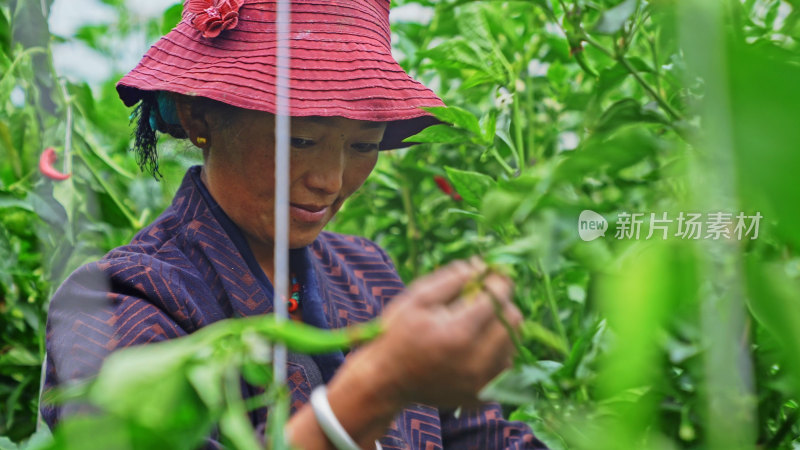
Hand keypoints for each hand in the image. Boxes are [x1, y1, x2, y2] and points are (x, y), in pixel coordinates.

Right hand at [288, 258, 522, 448]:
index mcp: (457, 333)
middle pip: (514, 320)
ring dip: (501, 327)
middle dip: (502, 303)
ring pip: (514, 343)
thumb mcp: (417, 299)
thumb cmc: (397, 334)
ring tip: (477, 322)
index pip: (497, 298)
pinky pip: (506, 367)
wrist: (385, 381)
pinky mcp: (482, 396)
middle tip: (483, 297)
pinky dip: (497, 352)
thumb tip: (482, 265)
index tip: (491, 273)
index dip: (498, 281)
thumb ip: (450, 279)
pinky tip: (476, 346)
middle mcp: (475, 362)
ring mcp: (480, 383)